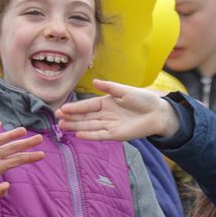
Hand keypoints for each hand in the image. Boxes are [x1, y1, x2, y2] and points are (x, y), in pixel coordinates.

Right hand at [58, 80, 177, 141]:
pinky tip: (78, 134)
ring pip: (89, 126)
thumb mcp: (126, 91)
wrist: (158, 113)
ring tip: (63, 126)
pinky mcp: (116, 135)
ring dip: (76, 126)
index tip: (62, 109)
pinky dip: (90, 135)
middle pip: (85, 117)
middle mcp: (105, 115)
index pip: (87, 105)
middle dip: (71, 118)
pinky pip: (100, 135)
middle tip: (57, 119)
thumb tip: (94, 81)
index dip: (74, 107)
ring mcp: (109, 125)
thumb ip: (110, 87)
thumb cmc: (143, 99)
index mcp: (106, 102)